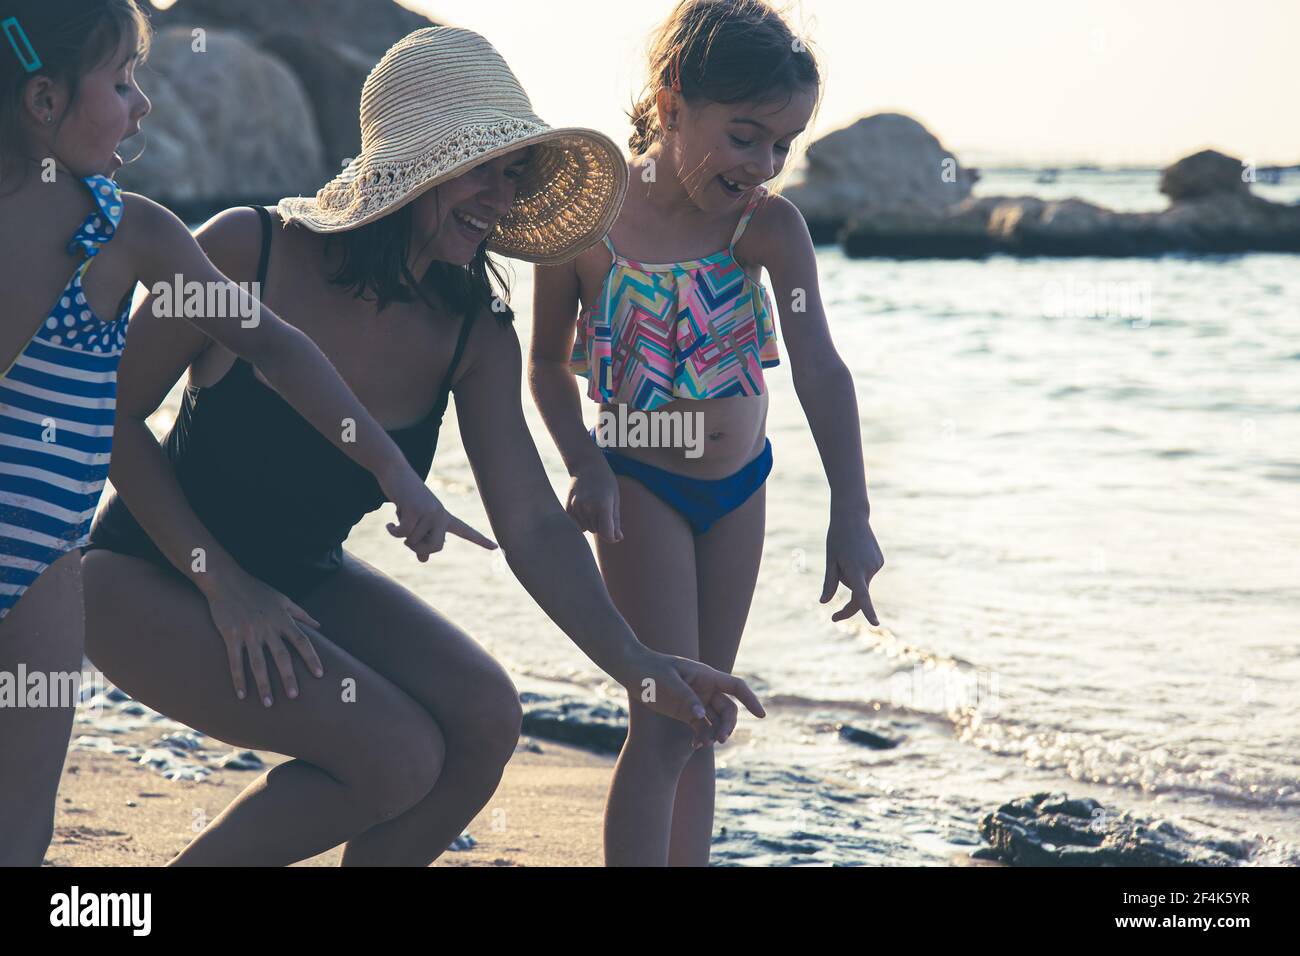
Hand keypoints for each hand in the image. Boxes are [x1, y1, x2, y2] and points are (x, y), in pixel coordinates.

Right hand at [202, 569, 326, 705]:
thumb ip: (302, 614)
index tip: (320, 674)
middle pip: (281, 656)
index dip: (311, 658)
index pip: (302, 641)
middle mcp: (268, 628)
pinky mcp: (230, 636)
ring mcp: (248, 633)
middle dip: (288, 677)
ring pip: (258, 663)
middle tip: (295, 696)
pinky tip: (242, 694)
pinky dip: (238, 678)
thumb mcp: (283, 599)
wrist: (226, 581)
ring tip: (268, 703)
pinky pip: (236, 661)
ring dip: (264, 684)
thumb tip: (319, 626)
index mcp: (282, 619)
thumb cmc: (257, 590)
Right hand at [380, 463, 496, 559]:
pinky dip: (394, 532)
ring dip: (401, 535)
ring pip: (414, 541)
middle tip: (407, 540)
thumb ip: (421, 539)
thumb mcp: (415, 519)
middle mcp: (440, 514)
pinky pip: (404, 533)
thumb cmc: (405, 497)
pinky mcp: (414, 509)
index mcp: (444, 517)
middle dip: (418, 549)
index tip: (496, 548)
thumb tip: (423, 560)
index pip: (465, 531)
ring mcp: (429, 511)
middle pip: (436, 547)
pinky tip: (388, 525)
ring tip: (398, 519)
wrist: (395, 471)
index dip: (480, 540)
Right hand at [565, 458, 621, 541]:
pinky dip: (583, 521)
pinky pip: (577, 525)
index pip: (607, 534)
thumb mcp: (615, 499)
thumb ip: (615, 521)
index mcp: (602, 505)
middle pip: (597, 531)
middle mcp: (587, 507)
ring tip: (595, 506)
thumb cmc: (606, 482)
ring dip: (593, 523)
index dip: (612, 537)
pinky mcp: (568, 508)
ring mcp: (576, 508)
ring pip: (587, 529)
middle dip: (603, 526)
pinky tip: (586, 508)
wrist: (586, 466)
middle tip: (604, 510)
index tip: (615, 534)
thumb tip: (617, 539)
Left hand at [621, 650, 765, 746]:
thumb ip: (686, 698)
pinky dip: (702, 737)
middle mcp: (706, 689)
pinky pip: (702, 727)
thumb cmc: (650, 669)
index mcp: (706, 676)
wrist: (632, 670)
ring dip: (714, 734)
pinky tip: (695, 745)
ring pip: (716, 721)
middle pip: (728, 709)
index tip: (761, 716)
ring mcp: (697, 701)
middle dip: (728, 725)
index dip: (750, 700)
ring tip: (701, 744)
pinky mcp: (687, 712)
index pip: (736, 687)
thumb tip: (701, 715)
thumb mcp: (668, 681)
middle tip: (719, 739)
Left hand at [821, 508, 884, 624]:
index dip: (867, 611)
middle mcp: (869, 568)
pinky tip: (856, 553)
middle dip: (847, 599)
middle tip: (833, 615)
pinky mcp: (880, 561)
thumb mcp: (830, 560)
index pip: (861, 596)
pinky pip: (866, 574)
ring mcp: (877, 565)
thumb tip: (824, 602)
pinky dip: (859, 570)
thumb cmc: (837, 538)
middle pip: (858, 594)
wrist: (852, 517)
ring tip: (847, 555)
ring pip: (861, 583)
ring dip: (852, 577)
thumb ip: (829, 583)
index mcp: (855, 569)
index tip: (875, 623)